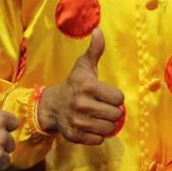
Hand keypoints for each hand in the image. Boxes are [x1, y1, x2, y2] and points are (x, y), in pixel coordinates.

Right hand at [39, 28, 124, 144]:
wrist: (52, 106)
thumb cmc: (73, 84)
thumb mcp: (83, 66)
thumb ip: (95, 50)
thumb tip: (99, 30)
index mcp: (88, 86)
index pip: (119, 98)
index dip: (115, 96)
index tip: (106, 94)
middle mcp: (82, 105)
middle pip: (116, 114)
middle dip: (112, 111)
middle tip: (103, 106)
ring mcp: (78, 122)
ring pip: (109, 128)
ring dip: (106, 123)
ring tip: (98, 115)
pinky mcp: (75, 136)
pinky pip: (99, 139)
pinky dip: (98, 134)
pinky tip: (90, 125)